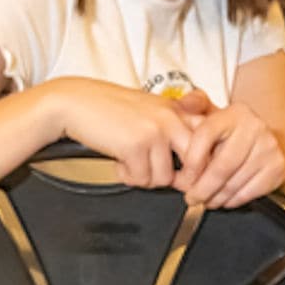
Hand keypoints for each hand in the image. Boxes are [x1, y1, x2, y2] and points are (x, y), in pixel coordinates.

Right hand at [44, 78, 201, 190]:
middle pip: (196, 165)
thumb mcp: (149, 110)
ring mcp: (154, 132)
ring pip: (164, 179)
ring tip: (130, 162)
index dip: (203, 163)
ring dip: (145, 177)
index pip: (207, 139)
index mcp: (176, 109)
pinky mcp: (135, 146)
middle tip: (169, 182)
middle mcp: (170, 118)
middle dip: (183, 180)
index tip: (192, 175)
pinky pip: (140, 179)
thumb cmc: (110, 108)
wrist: (76, 103)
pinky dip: (127, 176)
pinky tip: (118, 161)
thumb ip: (171, 128)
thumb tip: (191, 164)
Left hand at [170, 100, 284, 209]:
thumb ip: (193, 106)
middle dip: (202, 188)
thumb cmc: (229, 131)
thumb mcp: (210, 114)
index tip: (182, 178)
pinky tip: (223, 199)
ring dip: (215, 198)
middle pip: (222, 166)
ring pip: (234, 183)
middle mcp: (254, 127)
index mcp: (234, 113)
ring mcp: (268, 148)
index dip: (191, 162)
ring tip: (204, 200)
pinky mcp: (276, 168)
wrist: (261, 139)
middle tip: (191, 198)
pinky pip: (248, 193)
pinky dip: (231, 201)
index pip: (206, 135)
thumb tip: (185, 103)